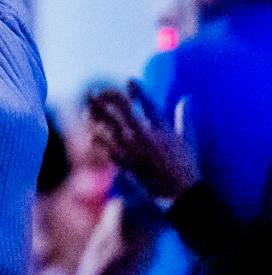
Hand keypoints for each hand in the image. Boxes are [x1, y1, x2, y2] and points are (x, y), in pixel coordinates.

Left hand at [87, 82, 196, 200]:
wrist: (180, 193)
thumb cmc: (185, 166)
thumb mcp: (187, 140)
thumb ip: (184, 117)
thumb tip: (186, 98)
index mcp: (162, 129)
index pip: (148, 103)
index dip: (137, 89)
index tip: (129, 80)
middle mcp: (146, 136)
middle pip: (121, 110)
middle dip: (106, 98)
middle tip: (95, 92)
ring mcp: (134, 149)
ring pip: (108, 126)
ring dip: (95, 116)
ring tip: (87, 110)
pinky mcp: (125, 163)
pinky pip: (106, 148)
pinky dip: (97, 140)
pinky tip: (91, 135)